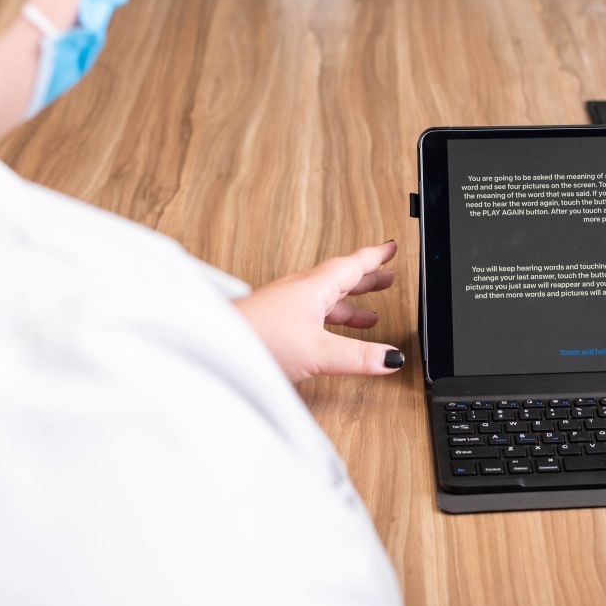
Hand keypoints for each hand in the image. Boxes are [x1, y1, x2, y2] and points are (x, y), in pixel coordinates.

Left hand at [235, 241, 403, 381]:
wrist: (214, 347)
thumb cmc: (258, 339)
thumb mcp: (318, 352)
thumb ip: (358, 356)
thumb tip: (391, 358)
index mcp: (315, 288)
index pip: (353, 265)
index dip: (375, 256)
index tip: (391, 247)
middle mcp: (301, 292)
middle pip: (342, 280)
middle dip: (367, 280)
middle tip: (388, 276)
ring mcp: (286, 307)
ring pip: (327, 300)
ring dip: (351, 304)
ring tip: (370, 316)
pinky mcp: (275, 323)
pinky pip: (313, 315)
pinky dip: (331, 321)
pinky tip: (333, 335)